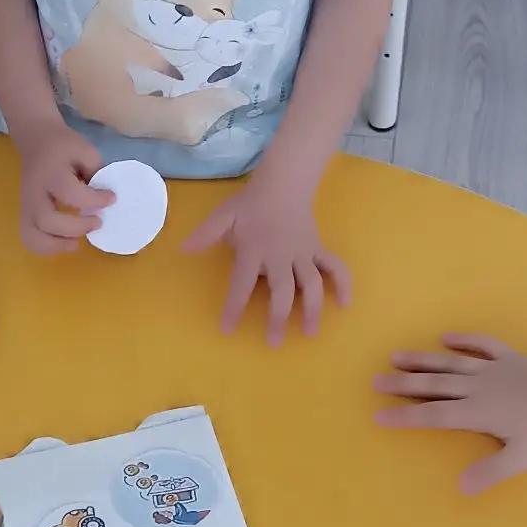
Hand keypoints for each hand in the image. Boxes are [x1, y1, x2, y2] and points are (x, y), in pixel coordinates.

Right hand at [16, 125, 112, 253]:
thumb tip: (105, 201)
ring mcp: (26, 206)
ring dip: (56, 246)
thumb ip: (96, 173)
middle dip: (76, 228)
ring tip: (76, 242)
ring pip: (32, 236)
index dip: (94, 201)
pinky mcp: (25, 214)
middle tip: (97, 222)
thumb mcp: (85, 150)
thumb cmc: (63, 146)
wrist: (36, 140)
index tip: (111, 198)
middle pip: (46, 220)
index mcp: (50, 172)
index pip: (70, 192)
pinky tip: (64, 242)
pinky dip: (47, 248)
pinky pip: (30, 239)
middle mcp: (34, 192)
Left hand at [182, 177, 350, 342]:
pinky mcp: (318, 250)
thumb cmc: (250, 205)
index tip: (228, 329)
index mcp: (255, 250)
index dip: (234, 307)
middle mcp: (281, 255)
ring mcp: (303, 253)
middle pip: (282, 291)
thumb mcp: (224, 216)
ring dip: (312, 309)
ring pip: (312, 284)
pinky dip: (343, 284)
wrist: (283, 184)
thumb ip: (206, 234)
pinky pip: (335, 267)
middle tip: (274, 342)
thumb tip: (183, 249)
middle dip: (278, 318)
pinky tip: (344, 304)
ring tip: (309, 333)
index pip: (242, 284)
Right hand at [373, 336, 526, 495]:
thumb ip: (491, 471)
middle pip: (435, 385)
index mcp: (478, 413)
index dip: (405, 416)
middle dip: (403, 384)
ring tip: (396, 355)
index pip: (434, 416)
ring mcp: (495, 370)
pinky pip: (482, 345)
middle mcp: (479, 388)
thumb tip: (460, 487)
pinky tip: (446, 337)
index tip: (377, 415)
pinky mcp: (512, 359)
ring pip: (451, 363)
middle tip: (375, 380)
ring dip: (423, 359)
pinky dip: (464, 340)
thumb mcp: (524, 458)